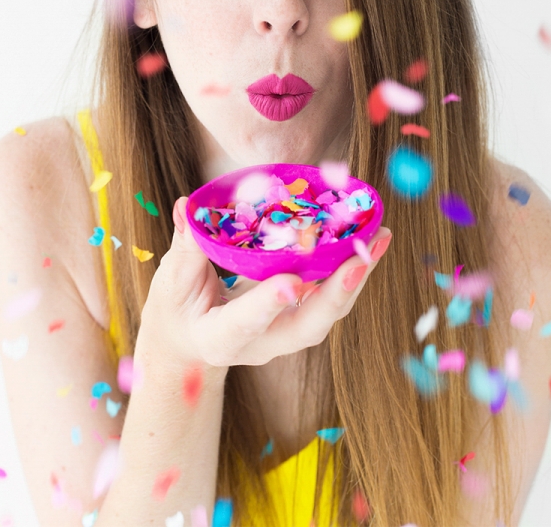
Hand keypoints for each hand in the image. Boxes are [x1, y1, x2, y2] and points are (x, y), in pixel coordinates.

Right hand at [140, 196, 391, 371]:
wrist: (190, 340)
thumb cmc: (177, 309)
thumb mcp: (171, 282)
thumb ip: (185, 247)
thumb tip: (187, 206)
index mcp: (220, 339)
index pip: (245, 324)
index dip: (266, 305)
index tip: (290, 283)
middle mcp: (263, 344)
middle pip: (306, 327)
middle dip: (337, 294)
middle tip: (361, 257)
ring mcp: (285, 333)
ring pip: (327, 313)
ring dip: (356, 276)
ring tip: (379, 238)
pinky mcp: (301, 316)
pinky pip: (331, 295)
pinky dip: (351, 268)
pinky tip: (369, 237)